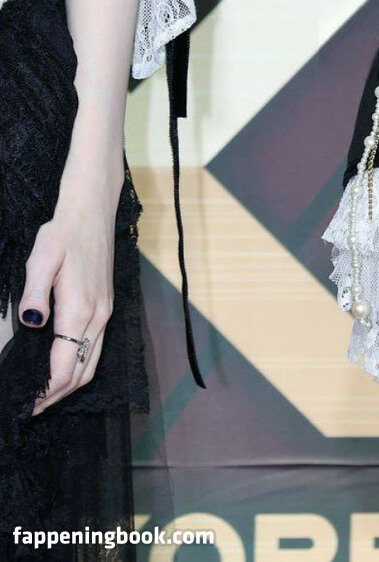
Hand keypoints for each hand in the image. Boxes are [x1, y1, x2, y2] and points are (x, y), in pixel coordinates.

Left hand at [19, 154, 123, 411]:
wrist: (92, 211)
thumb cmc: (62, 233)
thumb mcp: (41, 258)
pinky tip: (65, 368)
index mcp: (80, 309)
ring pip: (92, 363)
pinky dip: (81, 368)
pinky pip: (96, 349)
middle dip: (57, 396)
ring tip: (46, 397)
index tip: (27, 406)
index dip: (46, 392)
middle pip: (81, 372)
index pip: (65, 366)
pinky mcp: (107, 307)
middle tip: (32, 410)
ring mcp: (105, 312)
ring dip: (71, 385)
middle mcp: (98, 316)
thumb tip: (32, 324)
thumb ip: (34, 292)